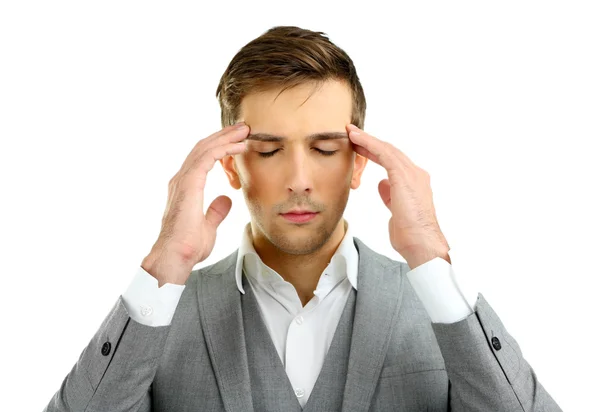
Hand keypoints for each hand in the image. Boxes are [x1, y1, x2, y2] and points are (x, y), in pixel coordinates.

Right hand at [142, 122, 249, 284]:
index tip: (238, 143)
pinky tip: (238, 147)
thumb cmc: (187, 247)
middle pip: (203, 148)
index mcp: (185, 187)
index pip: (203, 159)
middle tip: (243, 128)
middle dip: (224, 136)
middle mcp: (181, 180)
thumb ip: (215, 211)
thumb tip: (225, 200)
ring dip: (226, 138)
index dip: (220, 148)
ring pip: (205, 149)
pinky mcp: (188, 184)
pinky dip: (223, 149)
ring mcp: (183, 181)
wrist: (175, 257)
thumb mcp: (208, 227)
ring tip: (244, 131)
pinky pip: (207, 158)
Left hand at [345, 124, 449, 268]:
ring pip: (386, 149)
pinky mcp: (404, 175)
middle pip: (390, 152)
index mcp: (414, 183)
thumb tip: (382, 184)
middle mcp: (416, 175)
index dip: (375, 153)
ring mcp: (412, 174)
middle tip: (352, 134)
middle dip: (370, 142)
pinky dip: (369, 143)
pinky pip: (384, 153)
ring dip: (367, 139)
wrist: (422, 244)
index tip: (360, 148)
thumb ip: (390, 196)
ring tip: (351, 132)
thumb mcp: (395, 211)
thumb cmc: (410, 235)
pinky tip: (356, 139)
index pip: (392, 163)